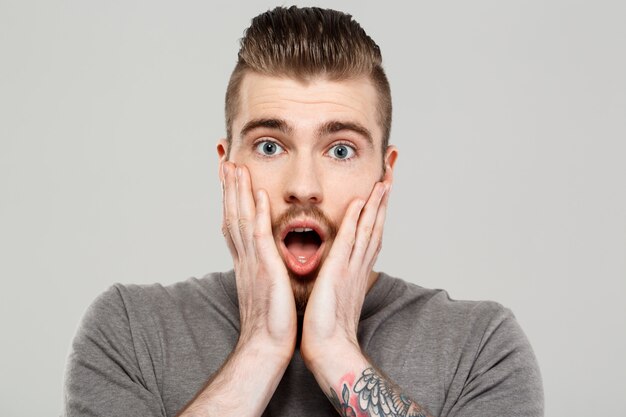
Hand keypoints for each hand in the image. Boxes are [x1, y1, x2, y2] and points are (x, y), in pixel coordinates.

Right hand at [221, 161, 296, 359]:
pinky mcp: (265, 268)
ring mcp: (252, 261)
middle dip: (229, 187)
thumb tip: (267, 257)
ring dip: (238, 191)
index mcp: (246, 261)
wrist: (266, 346)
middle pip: (232, 214)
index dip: (231, 198)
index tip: (230, 176)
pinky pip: (259, 235)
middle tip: (224, 161)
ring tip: (235, 166)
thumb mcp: (265, 287)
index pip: (235, 222)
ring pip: (241, 219)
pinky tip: (258, 194)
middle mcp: (244, 257)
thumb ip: (264, 268)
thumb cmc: (270, 321)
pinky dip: (257, 213)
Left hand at [301, 181, 390, 367]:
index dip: (376, 212)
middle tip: (391, 175)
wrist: (329, 351)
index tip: (382, 190)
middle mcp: (359, 266)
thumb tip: (336, 271)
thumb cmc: (328, 328)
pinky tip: (360, 201)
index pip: (369, 234)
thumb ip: (338, 280)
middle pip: (375, 226)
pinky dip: (355, 220)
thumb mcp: (335, 295)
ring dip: (376, 203)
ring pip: (368, 228)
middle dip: (383, 200)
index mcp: (356, 271)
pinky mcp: (339, 271)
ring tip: (384, 180)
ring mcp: (351, 268)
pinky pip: (349, 240)